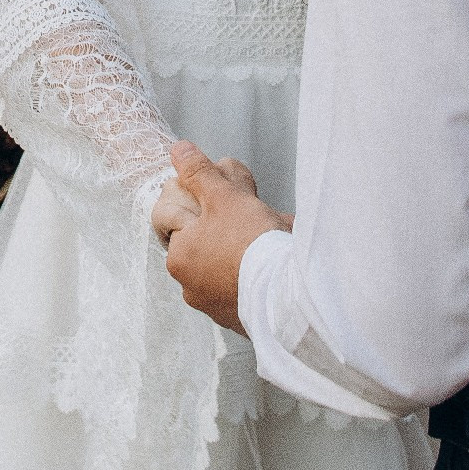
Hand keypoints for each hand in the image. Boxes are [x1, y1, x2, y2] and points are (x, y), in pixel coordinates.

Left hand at [159, 140, 289, 334]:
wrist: (289, 295)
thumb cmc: (252, 244)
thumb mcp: (223, 197)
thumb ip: (198, 172)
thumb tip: (179, 150)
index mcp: (179, 258)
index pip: (181, 219)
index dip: (207, 203)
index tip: (230, 203)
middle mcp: (190, 288)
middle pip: (206, 244)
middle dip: (228, 227)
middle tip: (254, 219)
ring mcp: (215, 307)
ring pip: (225, 266)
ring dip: (242, 251)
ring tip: (269, 239)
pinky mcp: (240, 320)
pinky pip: (243, 288)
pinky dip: (253, 275)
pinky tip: (272, 264)